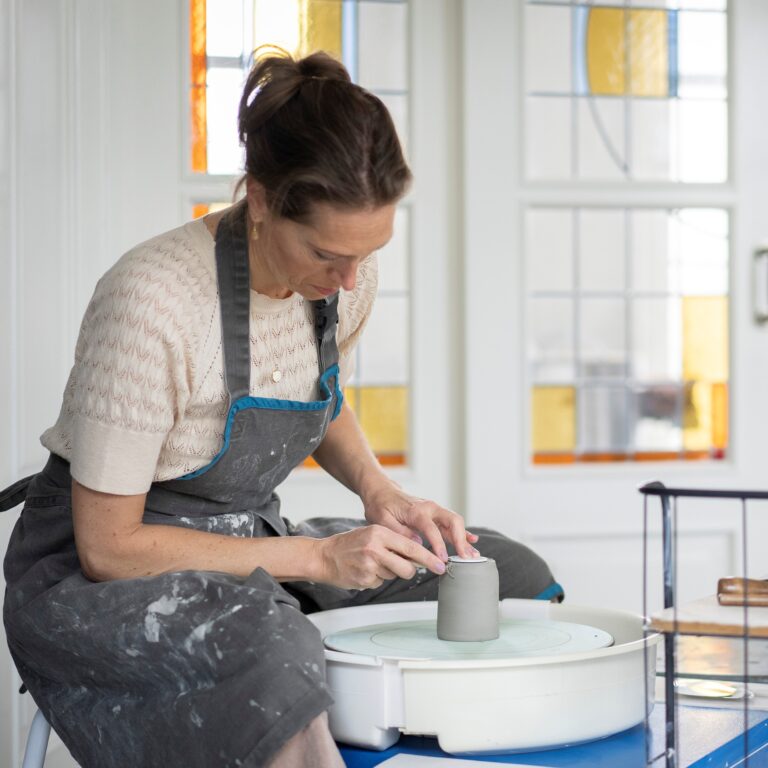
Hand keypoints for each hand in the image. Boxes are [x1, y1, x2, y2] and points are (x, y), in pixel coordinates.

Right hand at [313, 524, 447, 589]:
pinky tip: (365, 570)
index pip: (411, 547)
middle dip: (410, 570)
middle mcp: (375, 548)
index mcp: (379, 532)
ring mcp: (369, 566)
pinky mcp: (365, 580)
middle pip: (407, 567)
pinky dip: (376, 578)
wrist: (324, 556)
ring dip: (389, 572)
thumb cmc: (349, 544)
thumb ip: (394, 542)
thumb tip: (419, 555)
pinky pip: (381, 582)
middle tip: (406, 568)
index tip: (441, 565)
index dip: (429, 558)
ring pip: (395, 575)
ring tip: (373, 563)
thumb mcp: (372, 534)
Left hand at [361, 483, 480, 563]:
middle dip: (461, 540)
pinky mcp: (435, 514)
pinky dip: (462, 532)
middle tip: (465, 558)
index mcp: (416, 511)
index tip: (443, 559)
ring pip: (455, 522)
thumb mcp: (381, 519)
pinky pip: (451, 523)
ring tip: (473, 555)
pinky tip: (471, 541)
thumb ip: (399, 531)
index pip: (432, 529)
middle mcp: (429, 508)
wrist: (381, 491)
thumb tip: (416, 543)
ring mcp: (434, 510)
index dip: (439, 545)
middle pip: (452, 521)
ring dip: (464, 538)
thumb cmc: (380, 505)